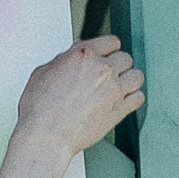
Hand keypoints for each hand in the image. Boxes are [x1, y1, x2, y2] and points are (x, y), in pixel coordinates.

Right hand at [12, 35, 142, 160]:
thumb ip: (63, 60)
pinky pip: (139, 97)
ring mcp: (114, 89)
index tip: (106, 55)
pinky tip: (123, 101)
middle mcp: (102, 69)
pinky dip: (133, 98)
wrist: (46, 136)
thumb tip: (72, 57)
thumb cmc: (39, 109)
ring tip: (119, 86)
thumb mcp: (43, 73)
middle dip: (117, 65)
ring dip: (128, 80)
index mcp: (84, 55)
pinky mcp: (120, 109)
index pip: (111, 42)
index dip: (107, 49)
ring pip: (136, 76)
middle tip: (108, 74)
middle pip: (125, 58)